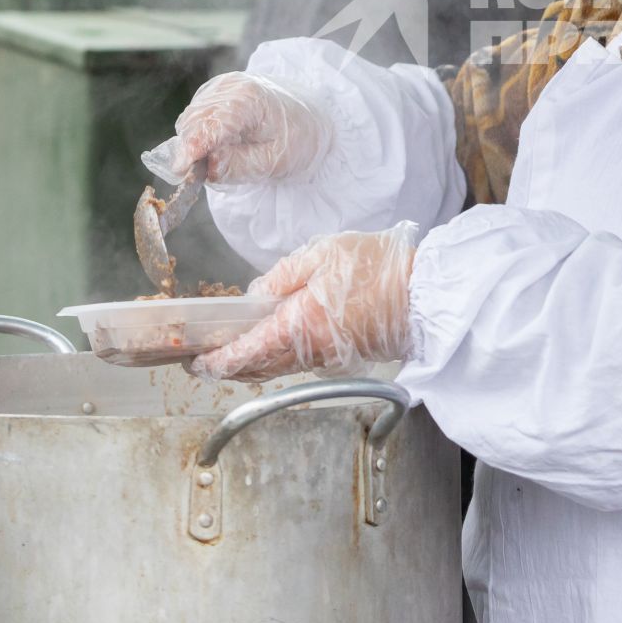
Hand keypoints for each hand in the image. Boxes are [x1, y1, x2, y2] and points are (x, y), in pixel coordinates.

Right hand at [142, 71, 330, 185]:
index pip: (209, 125)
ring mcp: (222, 86)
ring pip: (191, 119)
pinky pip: (198, 116)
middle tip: (202, 175)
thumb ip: (239, 166)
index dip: (192, 150)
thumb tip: (207, 168)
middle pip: (194, 122)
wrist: (315, 116)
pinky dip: (203, 133)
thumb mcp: (276, 161)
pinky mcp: (218, 91)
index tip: (182, 172)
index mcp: (248, 99)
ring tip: (223, 158)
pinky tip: (224, 143)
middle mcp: (230, 86)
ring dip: (197, 142)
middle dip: (193, 150)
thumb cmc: (300, 139)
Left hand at [190, 223, 417, 381]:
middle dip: (228, 366)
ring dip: (251, 363)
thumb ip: (283, 276)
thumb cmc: (379, 269)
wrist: (424, 295)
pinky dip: (276, 358)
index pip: (246, 353)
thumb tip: (256, 295)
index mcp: (299, 324)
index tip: (197, 362)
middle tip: (205, 358)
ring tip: (233, 348)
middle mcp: (309, 350)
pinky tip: (273, 341)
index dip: (217, 362)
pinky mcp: (340, 358)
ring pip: (276, 368)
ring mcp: (326, 358)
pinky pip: (297, 363)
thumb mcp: (323, 254)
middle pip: (257, 368)